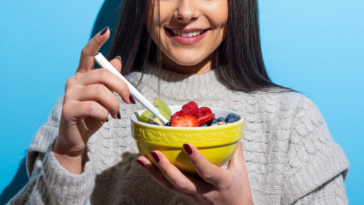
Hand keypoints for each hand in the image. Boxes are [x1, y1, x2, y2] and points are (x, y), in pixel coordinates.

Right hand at [54, 27, 134, 172]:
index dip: (97, 41)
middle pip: (103, 74)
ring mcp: (69, 94)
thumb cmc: (91, 116)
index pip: (88, 53)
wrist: (76, 138)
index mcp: (83, 75)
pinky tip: (103, 119)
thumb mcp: (104, 97)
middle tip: (130, 100)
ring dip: (114, 105)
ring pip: (101, 92)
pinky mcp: (68, 109)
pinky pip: (94, 108)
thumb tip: (117, 59)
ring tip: (115, 114)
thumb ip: (109, 80)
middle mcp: (74, 80)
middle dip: (122, 87)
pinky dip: (104, 114)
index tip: (107, 30)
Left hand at [137, 141, 252, 204]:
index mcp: (221, 184)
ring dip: (154, 173)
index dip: (197, 160)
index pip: (208, 172)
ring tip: (141, 159)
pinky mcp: (186, 198)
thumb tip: (230, 131)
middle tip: (154, 153)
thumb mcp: (241, 171)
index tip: (187, 145)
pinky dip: (157, 176)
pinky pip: (170, 187)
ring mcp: (193, 197)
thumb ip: (234, 151)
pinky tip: (147, 165)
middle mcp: (205, 192)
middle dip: (167, 168)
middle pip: (182, 183)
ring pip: (171, 187)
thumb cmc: (239, 193)